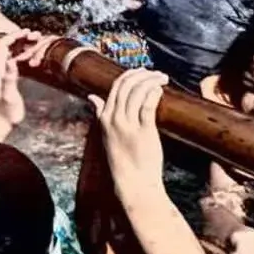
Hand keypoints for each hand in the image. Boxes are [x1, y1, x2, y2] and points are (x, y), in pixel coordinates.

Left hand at [0, 32, 57, 127]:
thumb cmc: (4, 112)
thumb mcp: (8, 95)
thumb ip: (9, 78)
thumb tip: (10, 61)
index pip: (3, 45)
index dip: (14, 36)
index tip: (27, 32)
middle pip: (8, 46)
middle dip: (21, 38)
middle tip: (36, 35)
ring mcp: (4, 73)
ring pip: (13, 53)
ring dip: (24, 45)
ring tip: (37, 41)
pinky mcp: (9, 78)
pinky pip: (17, 61)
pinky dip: (25, 55)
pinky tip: (33, 55)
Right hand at [91, 68, 168, 193]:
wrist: (133, 181)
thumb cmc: (123, 159)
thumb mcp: (107, 133)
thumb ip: (100, 113)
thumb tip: (91, 97)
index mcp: (104, 117)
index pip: (115, 87)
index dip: (130, 75)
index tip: (143, 72)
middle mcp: (114, 118)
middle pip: (126, 86)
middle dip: (142, 74)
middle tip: (156, 73)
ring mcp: (127, 125)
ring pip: (137, 93)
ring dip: (151, 81)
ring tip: (162, 78)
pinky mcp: (143, 132)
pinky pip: (147, 106)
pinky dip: (154, 94)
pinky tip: (160, 90)